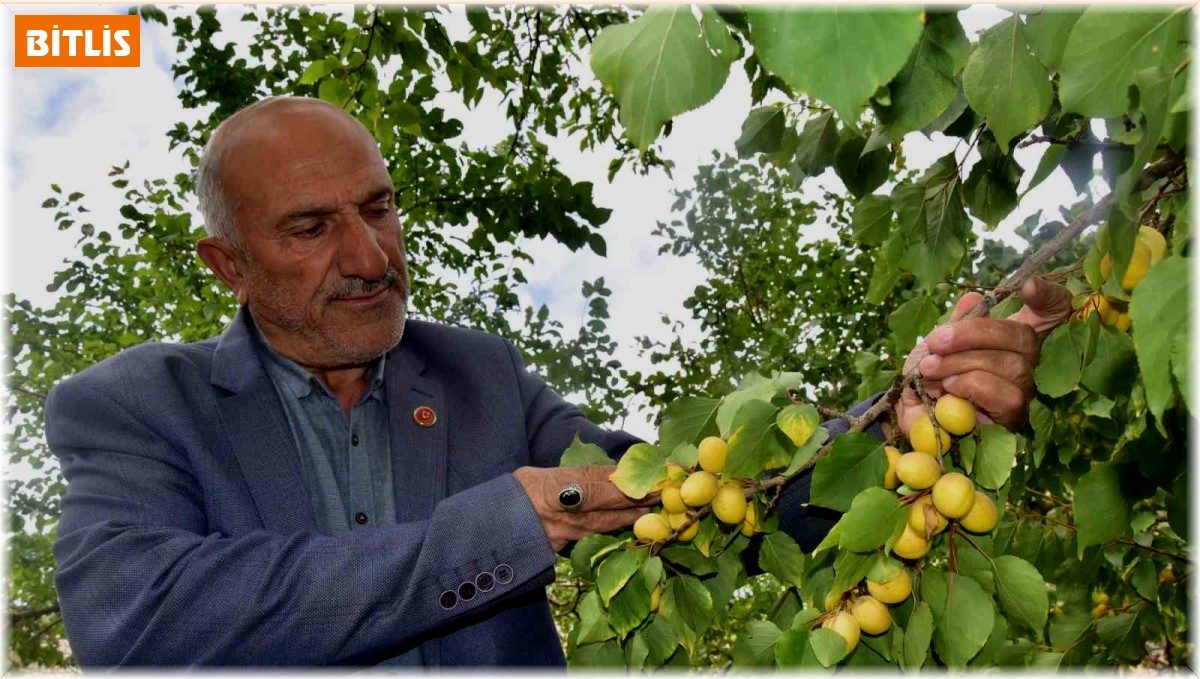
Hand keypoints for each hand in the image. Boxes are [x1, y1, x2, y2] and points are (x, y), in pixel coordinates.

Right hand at [512, 465, 656, 552]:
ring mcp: (562, 532)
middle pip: (605, 501)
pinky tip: (623, 527)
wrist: (489, 530)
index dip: (622, 477)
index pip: (594, 478)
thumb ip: (566, 475)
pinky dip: (609, 531)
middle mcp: (560, 509)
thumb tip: (601, 471)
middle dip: (634, 496)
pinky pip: (591, 537)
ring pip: (603, 522)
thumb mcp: (535, 475)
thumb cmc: (511, 497)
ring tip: (648, 510)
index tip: (646, 473)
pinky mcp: (562, 548)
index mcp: (552, 485)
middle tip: (659, 492)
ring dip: (628, 516)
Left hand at [897, 277, 1072, 433]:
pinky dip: (971, 386)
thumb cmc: (929, 377)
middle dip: (972, 335)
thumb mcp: (938, 344)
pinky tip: (948, 389)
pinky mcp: (1014, 418)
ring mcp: (1025, 391)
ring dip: (962, 363)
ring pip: (1010, 366)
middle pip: (1023, 336)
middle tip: (936, 341)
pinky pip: (1006, 395)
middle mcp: (1027, 362)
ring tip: (931, 368)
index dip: (1049, 297)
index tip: (1027, 287)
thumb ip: (957, 322)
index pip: (1052, 311)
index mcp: (1010, 337)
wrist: (910, 418)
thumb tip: (973, 297)